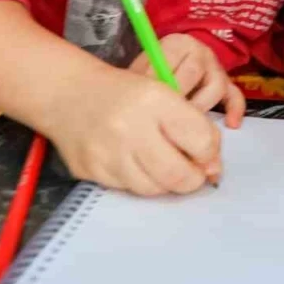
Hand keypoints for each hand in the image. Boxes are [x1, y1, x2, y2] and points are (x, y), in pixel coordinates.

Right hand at [49, 68, 224, 195]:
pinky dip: (140, 181)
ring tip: (162, 164)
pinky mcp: (91, 171)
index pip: (201, 140)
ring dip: (166, 182)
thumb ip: (193, 126)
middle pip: (178, 174)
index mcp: (155, 100)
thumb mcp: (165, 94)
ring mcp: (107, 152)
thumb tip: (213, 167)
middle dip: (193, 179)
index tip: (208, 156)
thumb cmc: (126, 94)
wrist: (70, 94)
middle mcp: (129, 127)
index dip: (211, 154)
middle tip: (193, 173)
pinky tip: (136, 164)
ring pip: (154, 188)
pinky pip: (128, 189)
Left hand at [129, 33, 244, 128]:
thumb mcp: (143, 71)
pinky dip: (235, 110)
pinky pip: (236, 96)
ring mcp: (216, 68)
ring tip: (185, 124)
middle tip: (163, 117)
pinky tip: (230, 124)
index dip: (157, 85)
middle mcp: (200, 51)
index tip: (146, 104)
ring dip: (200, 107)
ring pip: (216, 86)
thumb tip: (141, 103)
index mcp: (177, 43)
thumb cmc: (153, 72)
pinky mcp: (228, 84)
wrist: (172, 67)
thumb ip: (144, 81)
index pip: (169, 61)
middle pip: (194, 73)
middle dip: (178, 98)